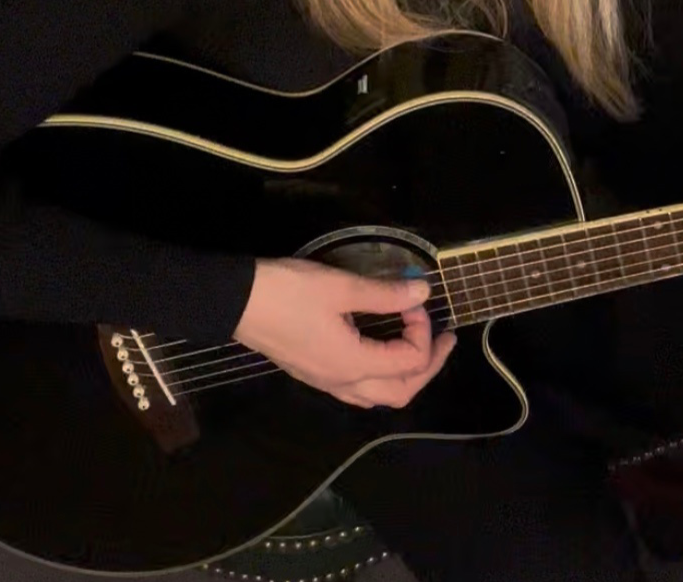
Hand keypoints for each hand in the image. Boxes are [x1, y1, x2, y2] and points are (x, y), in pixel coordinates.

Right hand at [233, 258, 455, 407]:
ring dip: (407, 375)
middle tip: (444, 337)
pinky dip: (382, 375)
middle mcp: (342, 382)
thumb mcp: (342, 287)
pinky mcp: (314, 374)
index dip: (423, 330)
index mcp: (352, 364)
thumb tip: (424, 291)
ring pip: (380, 396)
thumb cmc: (291, 292)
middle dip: (429, 365)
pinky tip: (383, 350)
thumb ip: (386, 294)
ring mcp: (326, 382)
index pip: (410, 362)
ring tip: (420, 345)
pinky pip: (359, 389)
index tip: (414, 298)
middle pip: (401, 392)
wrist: (239, 302)